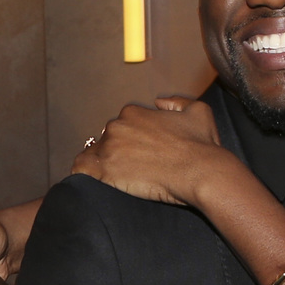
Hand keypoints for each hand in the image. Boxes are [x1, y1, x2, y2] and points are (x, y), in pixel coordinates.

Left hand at [70, 98, 228, 206]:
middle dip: (116, 152)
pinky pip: (82, 169)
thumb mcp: (198, 110)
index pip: (121, 125)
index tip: (139, 153)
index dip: (129, 140)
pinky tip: (93, 182)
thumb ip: (176, 102)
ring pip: (93, 154)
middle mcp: (117, 126)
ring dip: (101, 164)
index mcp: (133, 113)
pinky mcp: (105, 170)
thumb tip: (159, 102)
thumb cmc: (202, 144)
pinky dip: (84, 174)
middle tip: (132, 168)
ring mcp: (109, 148)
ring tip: (115, 178)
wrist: (202, 171)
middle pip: (107, 140)